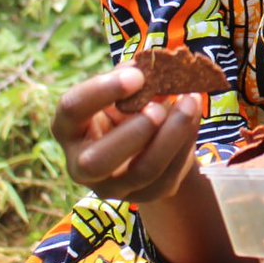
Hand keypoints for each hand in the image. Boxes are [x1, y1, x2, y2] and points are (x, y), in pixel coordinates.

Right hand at [52, 65, 202, 202]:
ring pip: (143, 171)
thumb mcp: (125, 88)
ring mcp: (111, 186)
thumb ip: (134, 76)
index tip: (137, 74)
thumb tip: (153, 66)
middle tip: (159, 106)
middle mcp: (81, 164)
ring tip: (190, 102)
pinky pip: (168, 176)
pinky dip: (186, 144)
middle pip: (97, 160)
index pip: (72, 109)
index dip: (102, 90)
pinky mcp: (143, 196)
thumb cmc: (128, 106)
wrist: (147, 142)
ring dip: (172, 134)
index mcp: (69, 127)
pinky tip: (194, 120)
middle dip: (134, 131)